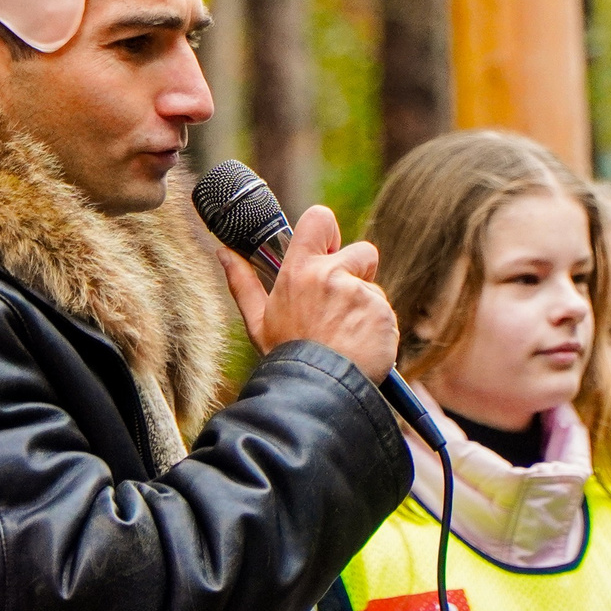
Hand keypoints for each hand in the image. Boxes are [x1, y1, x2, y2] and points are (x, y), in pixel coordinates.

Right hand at [214, 204, 397, 382]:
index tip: (330, 251)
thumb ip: (243, 283)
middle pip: (363, 253)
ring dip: (366, 307)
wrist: (317, 391)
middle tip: (340, 306)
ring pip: (374, 290)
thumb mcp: (258, 321)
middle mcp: (331, 275)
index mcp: (299, 271)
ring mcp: (361, 294)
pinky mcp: (383, 314)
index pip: (319, 219)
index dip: (330, 232)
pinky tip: (360, 347)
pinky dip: (377, 329)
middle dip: (359, 272)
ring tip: (345, 335)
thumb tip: (224, 253)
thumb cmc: (286, 357)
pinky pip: (385, 314)